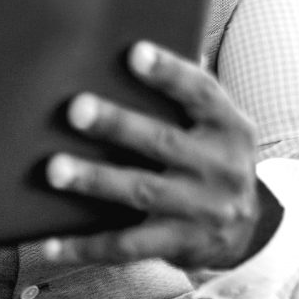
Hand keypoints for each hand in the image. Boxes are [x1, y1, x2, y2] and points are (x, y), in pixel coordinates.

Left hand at [40, 40, 278, 269]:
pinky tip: (51, 243)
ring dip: (95, 180)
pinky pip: (129, 246)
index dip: (170, 73)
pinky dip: (88, 246)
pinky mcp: (181, 245)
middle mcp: (221, 167)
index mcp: (229, 127)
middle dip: (118, 125)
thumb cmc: (212, 161)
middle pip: (164, 142)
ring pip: (142, 192)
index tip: (135, 53)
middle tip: (76, 109)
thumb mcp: (217, 128)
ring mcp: (203, 210)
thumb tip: (136, 52)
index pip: (202, 93)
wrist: (246, 233)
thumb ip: (186, 98)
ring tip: (55, 169)